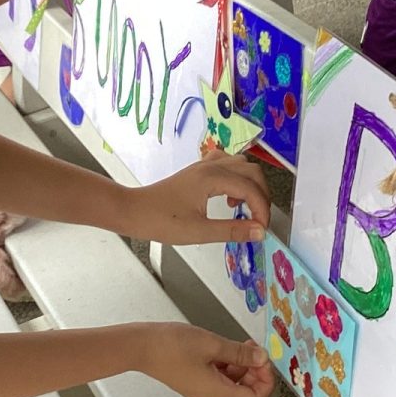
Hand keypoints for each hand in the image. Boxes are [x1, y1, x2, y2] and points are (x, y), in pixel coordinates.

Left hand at [120, 150, 269, 245]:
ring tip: (242, 209)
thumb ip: (232, 230)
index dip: (262, 209)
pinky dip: (236, 178)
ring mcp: (203, 165)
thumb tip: (259, 232)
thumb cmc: (162, 221)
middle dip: (261, 195)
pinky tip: (228, 197)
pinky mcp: (197, 170)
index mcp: (212, 178)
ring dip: (250, 184)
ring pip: (241, 164)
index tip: (261, 229)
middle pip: (252, 170)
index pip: (251, 188)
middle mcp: (210, 166)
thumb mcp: (199, 231)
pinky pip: (226, 164)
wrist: (133, 210)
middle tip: (258, 219)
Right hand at [140, 322, 274, 396]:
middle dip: (254, 372)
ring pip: (232, 383)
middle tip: (255, 350)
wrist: (140, 346)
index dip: (265, 382)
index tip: (265, 362)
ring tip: (240, 345)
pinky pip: (218, 377)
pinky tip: (225, 348)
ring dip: (241, 366)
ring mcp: (200, 388)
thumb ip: (239, 352)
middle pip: (244, 392)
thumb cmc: (170, 345)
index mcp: (216, 391)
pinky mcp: (193, 379)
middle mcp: (209, 395)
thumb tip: (261, 359)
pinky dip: (227, 364)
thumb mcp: (212, 344)